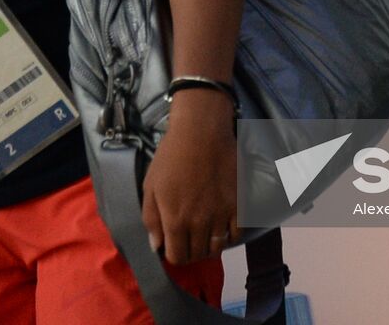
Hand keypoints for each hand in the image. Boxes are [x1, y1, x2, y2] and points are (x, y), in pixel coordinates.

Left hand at [141, 88, 237, 264]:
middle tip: (188, 240)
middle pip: (197, 254)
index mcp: (175, 220)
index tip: (172, 246)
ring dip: (209, 247)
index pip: (176, 257)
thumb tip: (156, 245)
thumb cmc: (171, 156)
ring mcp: (221, 215)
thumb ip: (151, 218)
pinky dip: (228, 236)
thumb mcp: (150, 185)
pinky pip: (236, 233)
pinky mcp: (238, 205)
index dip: (173, 255)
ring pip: (217, 247)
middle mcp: (199, 223)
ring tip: (204, 236)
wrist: (201, 131)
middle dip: (190, 252)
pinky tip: (221, 227)